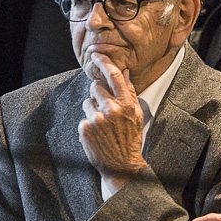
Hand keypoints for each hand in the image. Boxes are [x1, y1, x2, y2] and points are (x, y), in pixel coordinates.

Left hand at [79, 54, 146, 188]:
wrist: (122, 165)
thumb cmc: (130, 138)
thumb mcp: (136, 114)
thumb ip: (130, 92)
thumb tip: (124, 72)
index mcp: (127, 104)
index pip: (114, 75)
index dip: (103, 62)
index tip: (96, 55)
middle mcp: (112, 109)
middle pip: (96, 86)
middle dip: (98, 93)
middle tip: (105, 107)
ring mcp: (97, 119)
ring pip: (88, 100)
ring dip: (93, 108)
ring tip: (102, 122)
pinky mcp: (85, 128)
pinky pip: (84, 115)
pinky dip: (88, 122)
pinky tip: (97, 133)